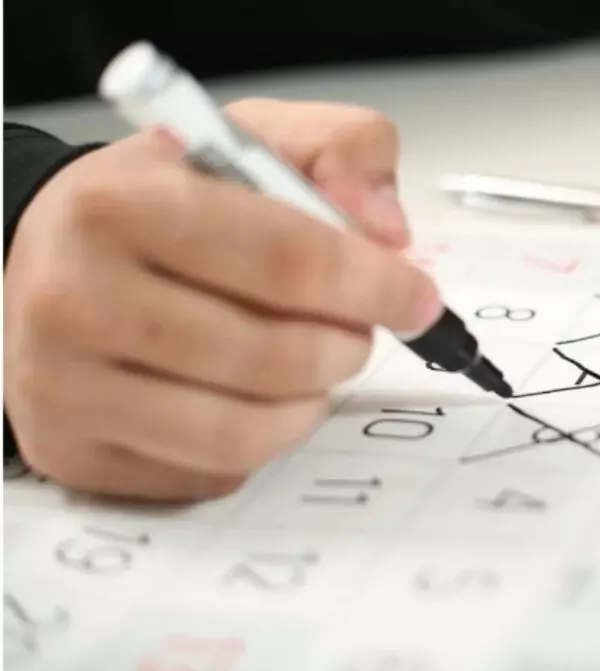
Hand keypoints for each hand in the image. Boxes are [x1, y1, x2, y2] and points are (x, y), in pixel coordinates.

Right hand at [3, 98, 438, 500]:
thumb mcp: (253, 137)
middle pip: (272, 356)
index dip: (376, 286)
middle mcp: (75, 296)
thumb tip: (388, 230)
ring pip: (244, 432)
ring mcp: (64, 385)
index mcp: (122, 202)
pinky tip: (257, 398)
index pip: (288, 260)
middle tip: (355, 330)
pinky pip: (212, 472)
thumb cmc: (164, 200)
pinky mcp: (73, 452)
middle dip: (346, 346)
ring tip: (315, 365)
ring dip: (311, 402)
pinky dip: (262, 441)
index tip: (418, 298)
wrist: (50, 256)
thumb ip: (342, 151)